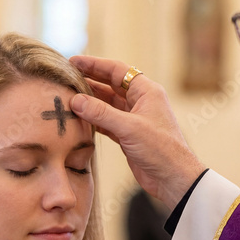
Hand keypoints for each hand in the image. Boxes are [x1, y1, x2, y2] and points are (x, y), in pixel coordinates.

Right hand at [69, 56, 205, 210]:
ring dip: (89, 101)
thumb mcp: (129, 128)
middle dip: (89, 80)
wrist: (172, 178)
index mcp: (146, 92)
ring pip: (106, 104)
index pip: (117, 71)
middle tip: (66, 77)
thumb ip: (101, 113)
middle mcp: (139, 102)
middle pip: (110, 85)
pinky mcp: (127, 136)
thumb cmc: (160, 149)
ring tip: (67, 96)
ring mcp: (133, 119)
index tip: (74, 61)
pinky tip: (78, 118)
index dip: (94, 64)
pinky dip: (92, 119)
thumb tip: (76, 100)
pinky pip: (106, 122)